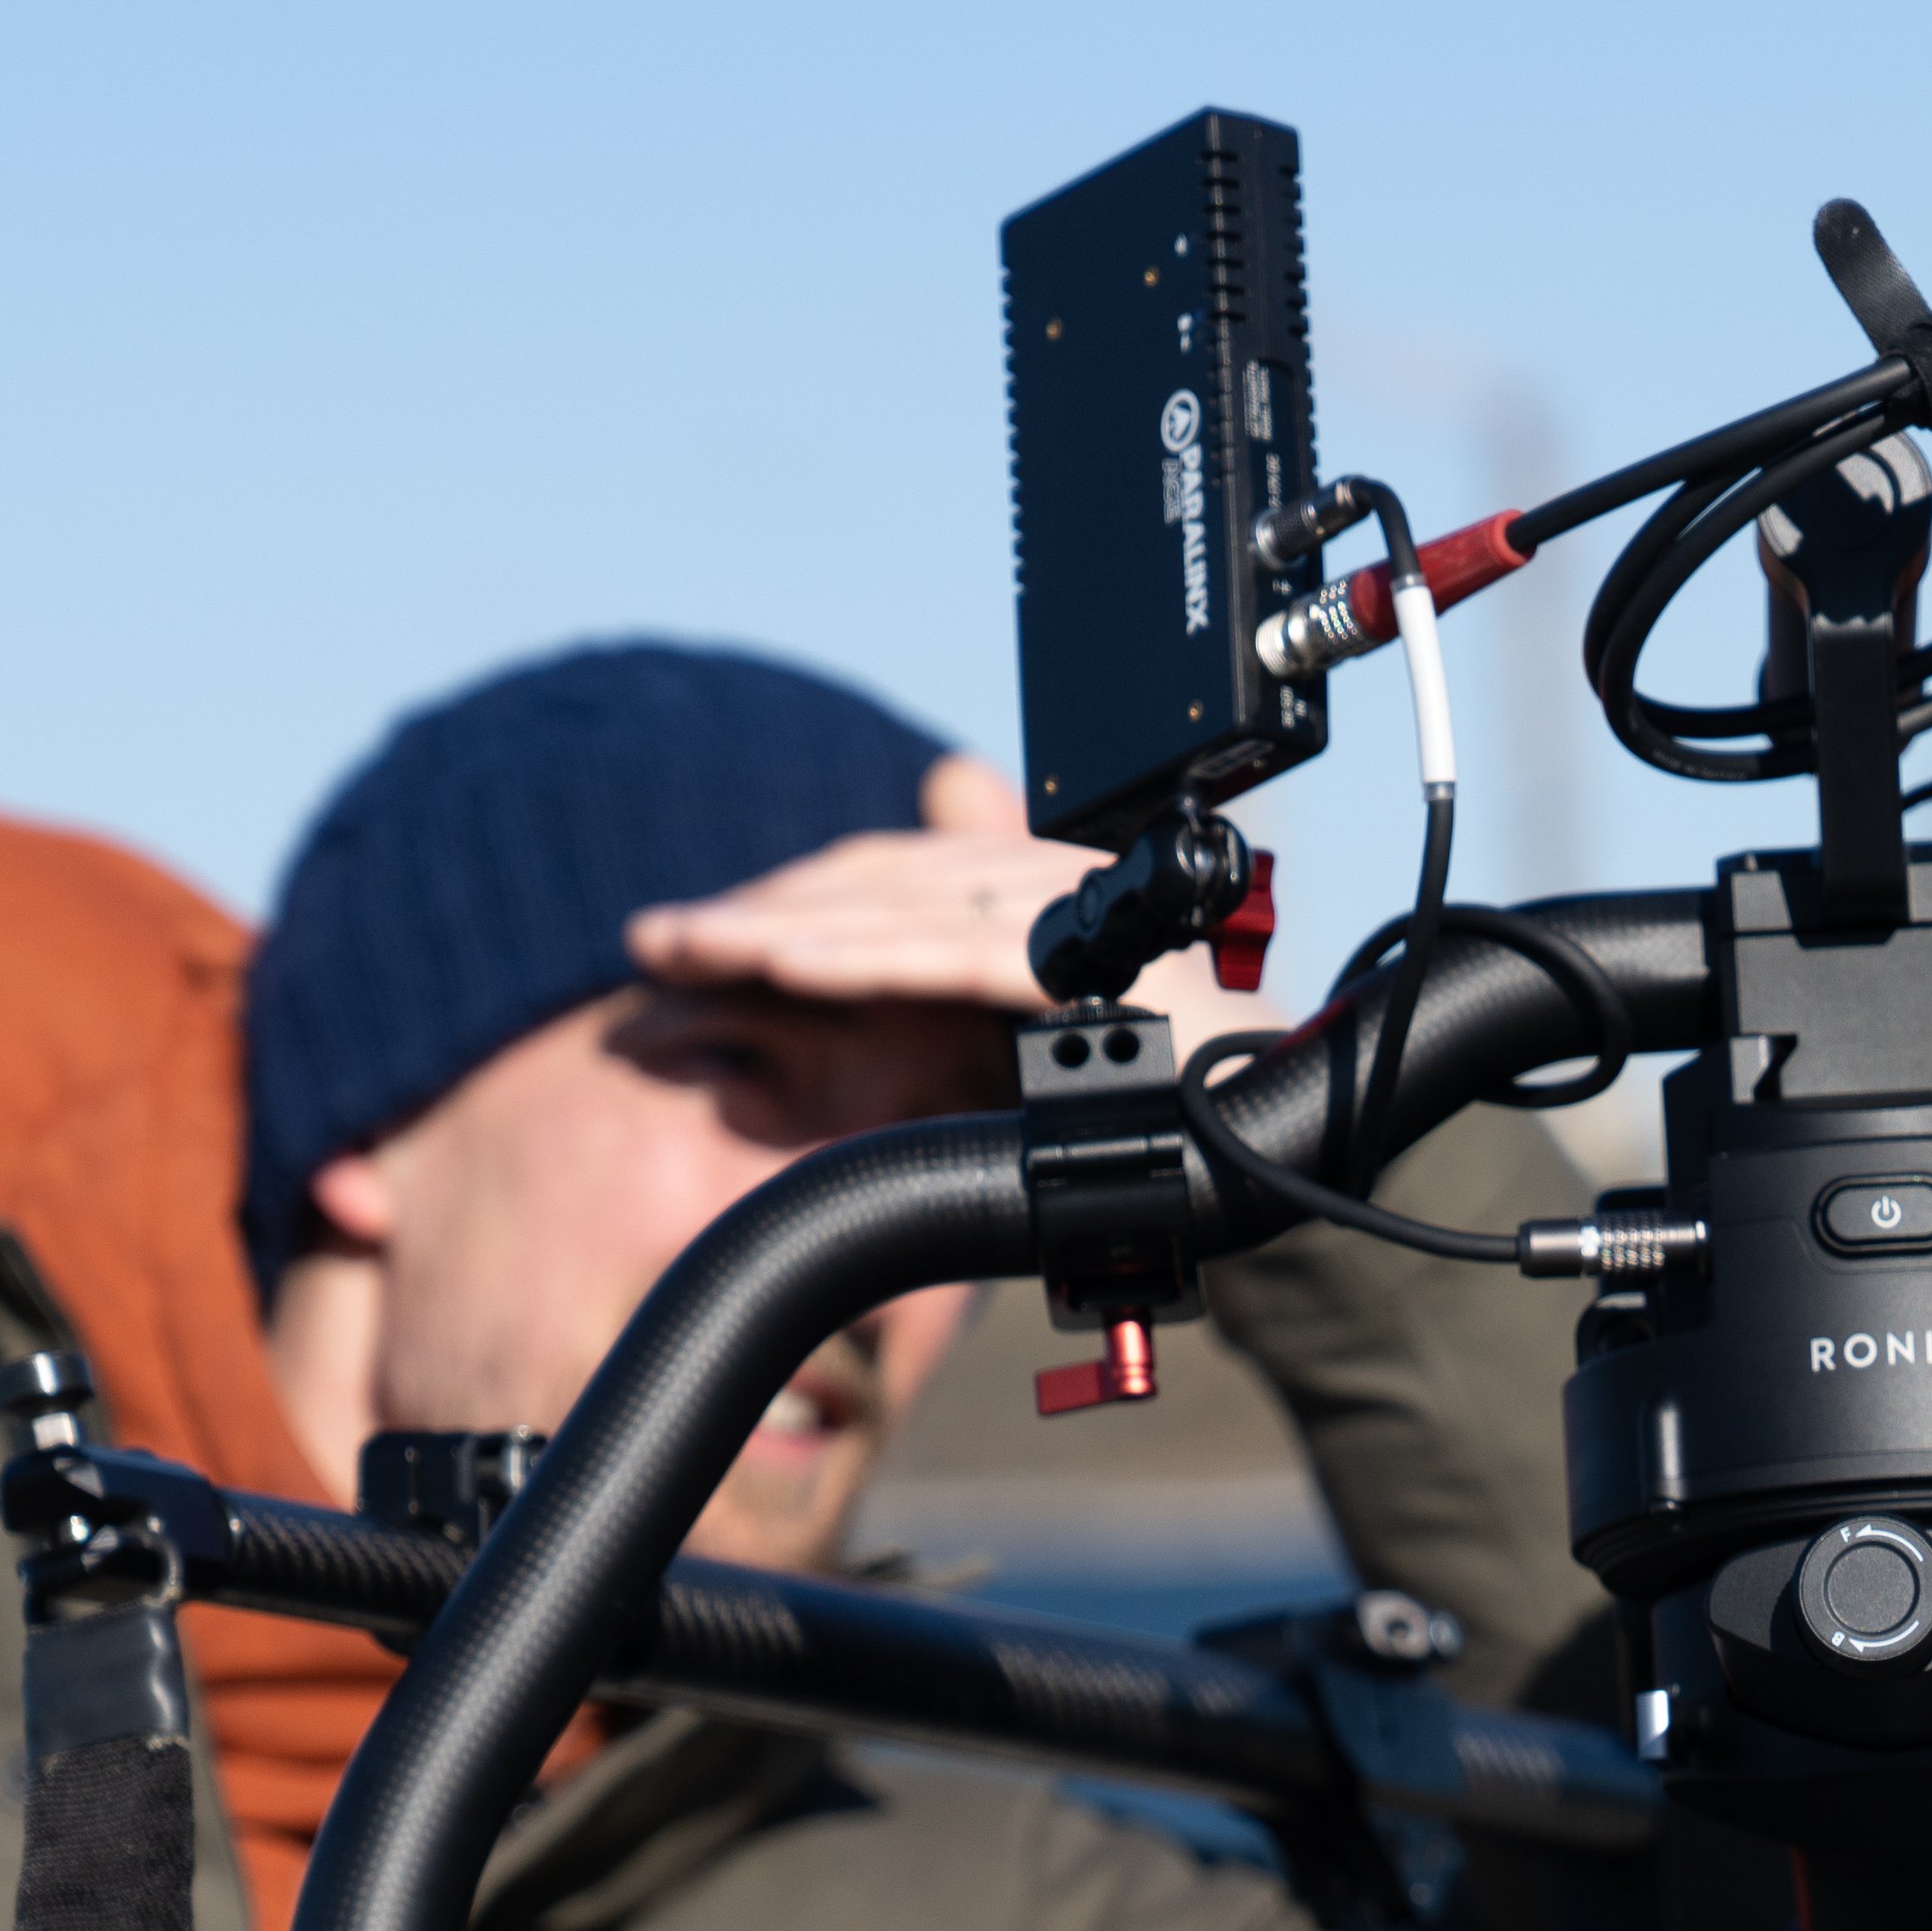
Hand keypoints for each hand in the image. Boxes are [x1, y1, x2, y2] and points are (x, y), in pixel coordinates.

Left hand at [622, 747, 1282, 1051]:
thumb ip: (983, 916)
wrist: (1277, 1146)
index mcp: (1044, 890)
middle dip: (758, 913)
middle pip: (881, 884)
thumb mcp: (1048, 1007)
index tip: (696, 936)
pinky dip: (866, 961)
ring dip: (785, 932)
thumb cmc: (1171, 1087)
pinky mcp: (1096, 975)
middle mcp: (1060, 886)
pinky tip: (785, 967)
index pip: (892, 879)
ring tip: (691, 951)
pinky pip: (954, 960)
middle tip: (655, 942)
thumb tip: (946, 784)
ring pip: (903, 914)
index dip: (790, 900)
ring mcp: (1083, 925)